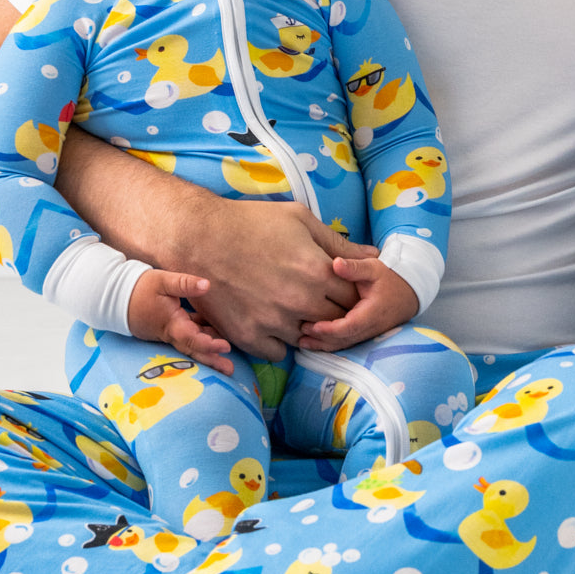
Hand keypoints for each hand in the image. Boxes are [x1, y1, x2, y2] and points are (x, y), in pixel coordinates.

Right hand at [126, 270, 233, 374]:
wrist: (119, 297)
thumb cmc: (142, 288)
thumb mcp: (163, 281)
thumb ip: (185, 283)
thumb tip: (207, 285)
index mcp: (171, 323)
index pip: (191, 338)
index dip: (209, 344)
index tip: (226, 347)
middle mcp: (172, 333)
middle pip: (194, 350)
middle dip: (211, 360)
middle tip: (229, 370)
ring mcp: (171, 333)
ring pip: (192, 345)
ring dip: (209, 352)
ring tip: (227, 362)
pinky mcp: (171, 329)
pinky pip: (189, 337)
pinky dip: (202, 339)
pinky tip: (216, 336)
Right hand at [174, 201, 370, 360]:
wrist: (199, 238)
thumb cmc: (252, 222)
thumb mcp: (300, 220)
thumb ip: (339, 242)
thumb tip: (374, 255)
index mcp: (317, 271)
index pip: (354, 297)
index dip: (352, 292)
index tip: (341, 287)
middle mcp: (299, 301)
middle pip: (336, 321)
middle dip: (334, 312)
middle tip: (320, 300)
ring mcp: (273, 322)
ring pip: (309, 340)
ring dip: (308, 328)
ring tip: (295, 309)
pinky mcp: (248, 337)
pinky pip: (279, 353)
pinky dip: (280, 341)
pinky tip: (274, 321)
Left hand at [299, 257, 418, 350]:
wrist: (410, 290)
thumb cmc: (390, 276)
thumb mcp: (373, 267)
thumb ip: (354, 267)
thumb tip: (336, 263)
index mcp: (372, 313)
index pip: (349, 326)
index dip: (329, 329)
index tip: (311, 325)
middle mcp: (371, 327)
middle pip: (344, 340)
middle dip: (321, 340)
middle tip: (300, 333)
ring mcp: (369, 333)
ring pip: (345, 344)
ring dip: (324, 345)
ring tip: (302, 342)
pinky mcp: (366, 334)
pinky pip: (348, 342)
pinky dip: (331, 344)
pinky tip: (316, 342)